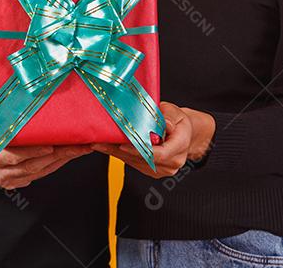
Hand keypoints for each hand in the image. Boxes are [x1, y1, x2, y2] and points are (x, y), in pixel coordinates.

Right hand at [0, 109, 91, 189]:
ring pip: (40, 171)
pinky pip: (41, 173)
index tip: (49, 145)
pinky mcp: (18, 180)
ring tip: (81, 148)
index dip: (31, 152)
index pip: (11, 157)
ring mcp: (8, 180)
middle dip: (58, 155)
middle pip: (32, 165)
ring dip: (62, 160)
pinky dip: (56, 163)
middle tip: (78, 145)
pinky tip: (70, 154)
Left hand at [91, 102, 213, 177]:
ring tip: (98, 143)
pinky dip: (119, 155)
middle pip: (142, 159)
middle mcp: (172, 163)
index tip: (123, 144)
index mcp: (180, 147)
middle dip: (120, 150)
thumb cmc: (178, 121)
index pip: (158, 153)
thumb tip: (162, 122)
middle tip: (100, 142)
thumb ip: (167, 116)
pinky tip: (106, 147)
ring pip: (135, 162)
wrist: (184, 134)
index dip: (139, 149)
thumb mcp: (175, 112)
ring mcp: (162, 170)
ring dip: (115, 153)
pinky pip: (133, 163)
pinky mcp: (151, 170)